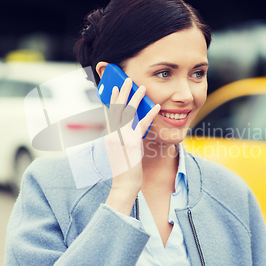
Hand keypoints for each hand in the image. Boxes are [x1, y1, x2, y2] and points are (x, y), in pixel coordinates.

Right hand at [103, 78, 159, 214]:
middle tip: (127, 79)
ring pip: (128, 114)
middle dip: (123, 93)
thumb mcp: (121, 152)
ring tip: (142, 87)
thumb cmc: (125, 171)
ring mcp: (121, 139)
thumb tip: (132, 128)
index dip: (113, 99)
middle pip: (117, 109)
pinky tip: (155, 106)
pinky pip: (141, 126)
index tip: (115, 88)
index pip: (110, 114)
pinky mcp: (132, 144)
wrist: (124, 186)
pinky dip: (149, 115)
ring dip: (135, 98)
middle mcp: (113, 136)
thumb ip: (124, 139)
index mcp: (109, 137)